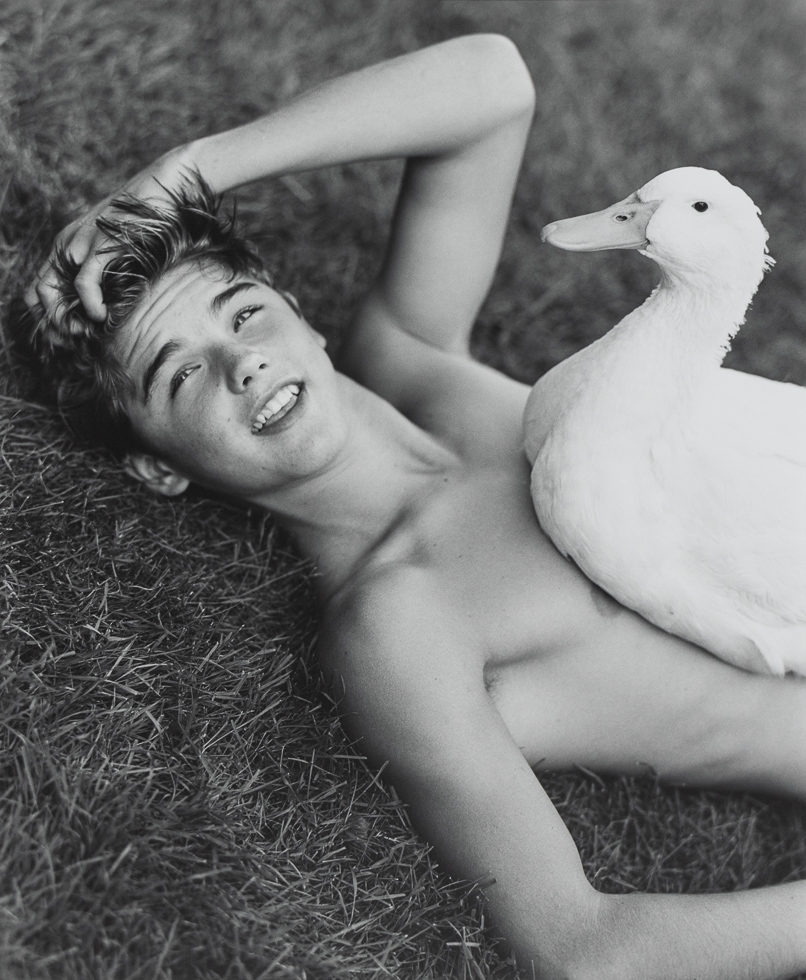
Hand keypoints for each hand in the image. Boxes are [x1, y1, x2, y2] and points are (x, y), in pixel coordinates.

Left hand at [25, 144, 198, 322]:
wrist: (166, 187)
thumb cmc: (150, 223)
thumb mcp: (121, 249)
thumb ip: (108, 271)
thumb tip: (110, 308)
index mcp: (68, 245)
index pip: (38, 289)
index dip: (48, 318)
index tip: (71, 336)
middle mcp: (67, 244)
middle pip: (38, 294)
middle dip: (54, 324)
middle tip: (78, 339)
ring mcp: (81, 244)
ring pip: (50, 292)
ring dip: (66, 320)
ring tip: (89, 331)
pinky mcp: (101, 246)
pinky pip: (83, 284)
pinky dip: (89, 306)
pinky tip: (102, 317)